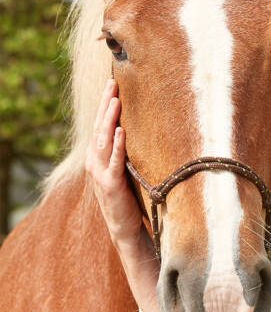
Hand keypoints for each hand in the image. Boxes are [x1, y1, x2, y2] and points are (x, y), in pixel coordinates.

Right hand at [85, 79, 143, 245]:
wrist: (123, 228)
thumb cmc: (126, 197)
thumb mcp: (122, 170)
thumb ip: (122, 152)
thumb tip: (135, 128)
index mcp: (96, 157)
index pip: (99, 125)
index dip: (104, 104)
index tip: (111, 82)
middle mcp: (94, 162)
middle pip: (98, 127)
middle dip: (105, 104)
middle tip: (112, 82)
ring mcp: (101, 174)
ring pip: (103, 141)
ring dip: (109, 119)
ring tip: (115, 100)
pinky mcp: (111, 185)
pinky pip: (114, 162)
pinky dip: (117, 146)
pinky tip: (121, 131)